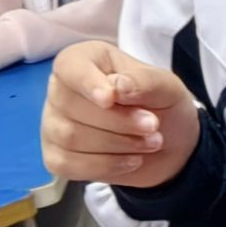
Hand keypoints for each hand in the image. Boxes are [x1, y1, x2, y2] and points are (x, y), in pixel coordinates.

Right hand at [42, 41, 200, 186]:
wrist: (171, 143)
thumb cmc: (162, 104)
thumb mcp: (167, 87)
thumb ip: (145, 81)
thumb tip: (118, 87)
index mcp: (86, 60)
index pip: (69, 66)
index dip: (87, 83)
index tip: (111, 98)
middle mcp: (62, 90)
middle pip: (72, 107)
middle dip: (119, 121)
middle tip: (154, 126)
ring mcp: (54, 124)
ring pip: (70, 137)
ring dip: (118, 144)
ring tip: (152, 142)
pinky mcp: (56, 156)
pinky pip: (67, 164)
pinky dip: (106, 166)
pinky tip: (132, 160)